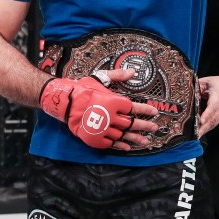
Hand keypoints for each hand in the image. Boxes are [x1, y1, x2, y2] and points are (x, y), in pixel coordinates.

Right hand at [39, 69, 158, 149]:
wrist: (64, 102)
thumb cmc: (82, 89)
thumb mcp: (100, 78)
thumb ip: (117, 75)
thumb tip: (132, 71)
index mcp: (113, 101)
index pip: (134, 107)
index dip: (145, 110)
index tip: (154, 112)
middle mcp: (110, 116)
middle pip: (132, 123)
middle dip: (145, 126)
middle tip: (154, 128)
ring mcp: (103, 128)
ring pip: (123, 135)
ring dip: (135, 138)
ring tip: (146, 140)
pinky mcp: (95, 137)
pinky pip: (110, 143)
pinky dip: (120, 145)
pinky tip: (127, 146)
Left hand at [198, 74, 218, 136]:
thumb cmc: (217, 84)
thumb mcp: (206, 82)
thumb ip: (196, 87)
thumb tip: (187, 94)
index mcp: (218, 95)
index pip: (213, 105)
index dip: (207, 114)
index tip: (201, 120)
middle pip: (213, 118)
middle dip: (204, 127)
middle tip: (195, 133)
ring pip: (214, 123)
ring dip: (205, 130)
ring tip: (196, 135)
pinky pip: (215, 123)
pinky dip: (207, 128)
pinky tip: (200, 132)